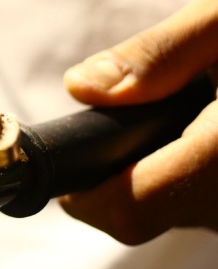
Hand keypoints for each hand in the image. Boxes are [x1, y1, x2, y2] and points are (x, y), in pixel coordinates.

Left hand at [60, 0, 217, 244]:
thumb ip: (158, 56)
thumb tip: (83, 90)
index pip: (128, 209)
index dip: (82, 191)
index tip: (65, 163)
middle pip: (152, 213)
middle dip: (124, 169)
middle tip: (139, 110)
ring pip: (188, 211)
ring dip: (168, 169)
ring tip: (200, 107)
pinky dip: (204, 172)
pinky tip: (216, 125)